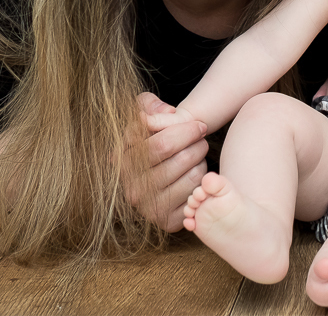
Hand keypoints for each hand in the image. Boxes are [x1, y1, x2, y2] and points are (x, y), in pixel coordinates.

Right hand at [122, 92, 209, 231]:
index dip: (186, 131)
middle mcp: (132, 189)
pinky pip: (197, 196)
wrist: (159, 175)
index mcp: (123, 162)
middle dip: (198, 145)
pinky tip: (195, 177)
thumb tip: (163, 113)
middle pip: (181, 160)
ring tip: (197, 157)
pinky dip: (203, 183)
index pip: (161, 144)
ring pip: (192, 177)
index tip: (199, 126)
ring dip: (201, 163)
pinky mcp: (167, 222)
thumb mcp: (146, 117)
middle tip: (202, 140)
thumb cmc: (154, 141)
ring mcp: (148, 208)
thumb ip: (149, 106)